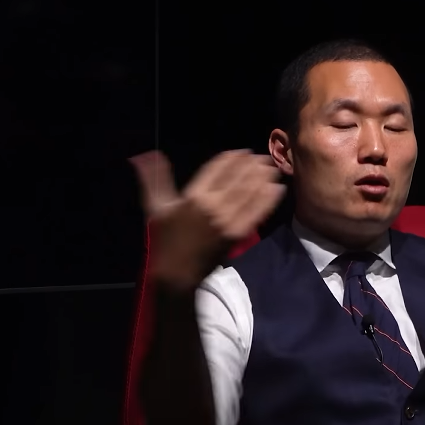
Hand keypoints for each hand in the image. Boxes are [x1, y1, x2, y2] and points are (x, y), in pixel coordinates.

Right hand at [130, 149, 284, 289]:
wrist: (177, 272)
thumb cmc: (165, 239)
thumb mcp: (156, 206)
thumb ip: (154, 178)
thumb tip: (147, 154)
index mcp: (193, 196)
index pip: (216, 169)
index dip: (231, 158)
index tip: (242, 151)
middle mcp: (212, 205)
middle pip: (237, 179)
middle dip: (252, 165)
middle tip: (263, 156)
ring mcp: (227, 220)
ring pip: (249, 193)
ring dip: (263, 178)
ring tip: (273, 167)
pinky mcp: (238, 234)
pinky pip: (257, 213)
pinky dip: (268, 199)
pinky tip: (277, 189)